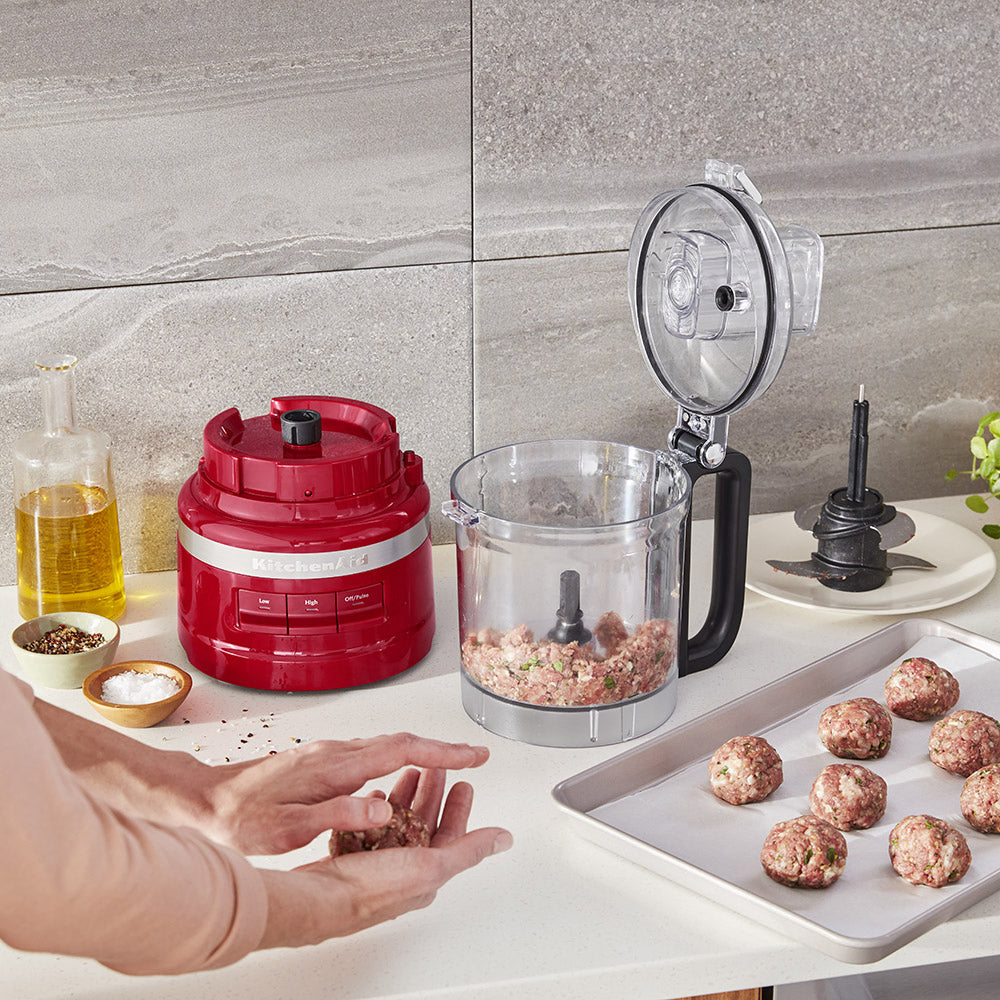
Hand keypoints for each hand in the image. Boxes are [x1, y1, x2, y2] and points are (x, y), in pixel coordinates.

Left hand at [200, 732, 491, 855]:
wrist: (200, 802)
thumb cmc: (238, 820)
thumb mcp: (287, 830)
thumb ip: (337, 817)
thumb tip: (383, 812)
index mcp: (335, 766)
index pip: (403, 751)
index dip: (444, 752)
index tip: (474, 755)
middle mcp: (335, 752)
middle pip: (401, 741)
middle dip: (443, 748)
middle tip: (474, 757)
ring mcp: (326, 753)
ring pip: (386, 744)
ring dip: (421, 751)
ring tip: (448, 763)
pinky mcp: (319, 760)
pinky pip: (370, 752)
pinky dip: (397, 756)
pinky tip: (399, 770)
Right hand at [257, 769, 512, 948]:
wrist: (315, 898)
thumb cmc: (369, 888)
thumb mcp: (431, 864)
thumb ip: (469, 849)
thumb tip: (503, 840)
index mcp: (425, 873)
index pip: (451, 834)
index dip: (459, 806)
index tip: (464, 783)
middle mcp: (402, 871)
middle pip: (423, 824)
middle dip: (431, 794)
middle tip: (435, 770)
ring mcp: (375, 865)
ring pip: (396, 824)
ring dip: (404, 799)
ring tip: (408, 775)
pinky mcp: (351, 860)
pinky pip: (367, 831)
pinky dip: (374, 811)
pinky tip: (374, 798)